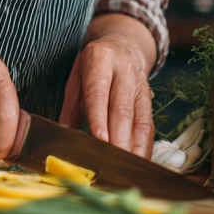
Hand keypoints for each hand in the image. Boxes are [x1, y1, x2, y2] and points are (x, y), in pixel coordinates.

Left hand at [59, 14, 155, 157]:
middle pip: (121, 109)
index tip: (99, 140)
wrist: (123, 45)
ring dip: (133, 146)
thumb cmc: (94, 64)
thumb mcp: (76, 76)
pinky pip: (148, 124)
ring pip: (139, 119)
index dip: (99, 117)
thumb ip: (70, 106)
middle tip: (110, 163)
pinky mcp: (149, 98)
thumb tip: (64, 136)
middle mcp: (124, 71)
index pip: (99, 92)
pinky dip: (144, 145)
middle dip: (117, 139)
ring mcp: (140, 84)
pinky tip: (137, 161)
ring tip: (125, 168)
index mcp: (100, 60)